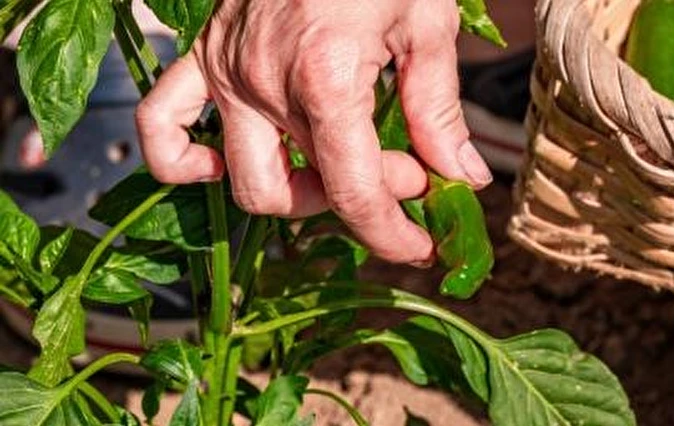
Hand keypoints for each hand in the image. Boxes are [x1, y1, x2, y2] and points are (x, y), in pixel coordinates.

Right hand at [135, 0, 492, 265]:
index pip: (354, 192)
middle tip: (402, 174)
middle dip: (359, 202)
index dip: (391, 235)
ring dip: (293, 194)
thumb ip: (438, 110)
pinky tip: (224, 165)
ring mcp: (226, 72)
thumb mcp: (427, 25)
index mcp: (326, 78)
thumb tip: (463, 177)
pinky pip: (163, 124)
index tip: (419, 247)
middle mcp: (264, 83)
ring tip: (331, 171)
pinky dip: (183, 159)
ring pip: (243, 179)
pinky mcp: (203, 56)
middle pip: (302, 193)